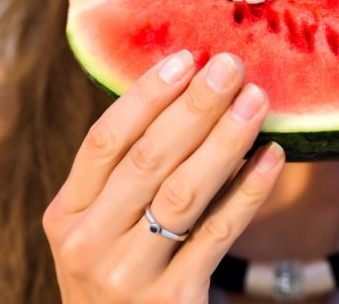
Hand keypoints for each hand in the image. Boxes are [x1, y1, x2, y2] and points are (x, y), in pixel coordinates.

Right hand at [43, 51, 284, 302]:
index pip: (104, 140)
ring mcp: (127, 274)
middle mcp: (88, 242)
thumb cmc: (118, 274)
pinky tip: (271, 157)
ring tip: (257, 101)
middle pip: (147, 159)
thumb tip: (183, 97)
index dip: (145, 95)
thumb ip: (124, 177)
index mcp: (66, 214)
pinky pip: (218, 233)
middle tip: (232, 67)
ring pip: (184, 192)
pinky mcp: (171, 299)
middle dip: (194, 106)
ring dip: (225, 139)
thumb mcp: (100, 228)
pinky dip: (248, 192)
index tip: (185, 58)